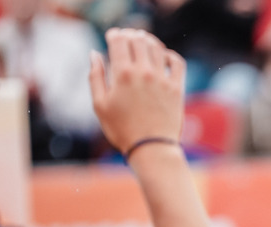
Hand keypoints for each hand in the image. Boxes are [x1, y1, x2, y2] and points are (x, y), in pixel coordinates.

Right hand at [88, 28, 185, 152]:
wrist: (151, 149)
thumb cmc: (122, 130)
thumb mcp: (100, 105)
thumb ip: (95, 76)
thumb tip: (94, 53)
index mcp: (123, 74)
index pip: (119, 41)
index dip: (114, 34)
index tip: (112, 36)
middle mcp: (144, 72)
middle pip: (138, 40)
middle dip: (130, 34)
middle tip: (126, 38)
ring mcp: (163, 79)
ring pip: (157, 47)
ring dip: (148, 40)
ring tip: (142, 42)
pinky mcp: (177, 88)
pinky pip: (177, 62)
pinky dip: (169, 55)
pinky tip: (163, 57)